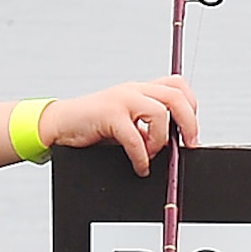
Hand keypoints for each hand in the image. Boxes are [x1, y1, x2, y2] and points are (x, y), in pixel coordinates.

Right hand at [39, 79, 199, 177]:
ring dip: (160, 141)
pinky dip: (141, 157)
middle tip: (187, 145)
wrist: (60, 124)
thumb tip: (173, 144)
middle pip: (176, 97)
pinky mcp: (109, 114)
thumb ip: (147, 127)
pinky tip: (139, 165)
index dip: (191, 106)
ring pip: (160, 114)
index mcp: (140, 89)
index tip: (190, 131)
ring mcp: (121, 99)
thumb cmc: (92, 126)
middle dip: (188, 123)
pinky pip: (136, 137)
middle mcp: (134, 89)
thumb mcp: (126, 122)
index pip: (177, 85)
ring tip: (151, 155)